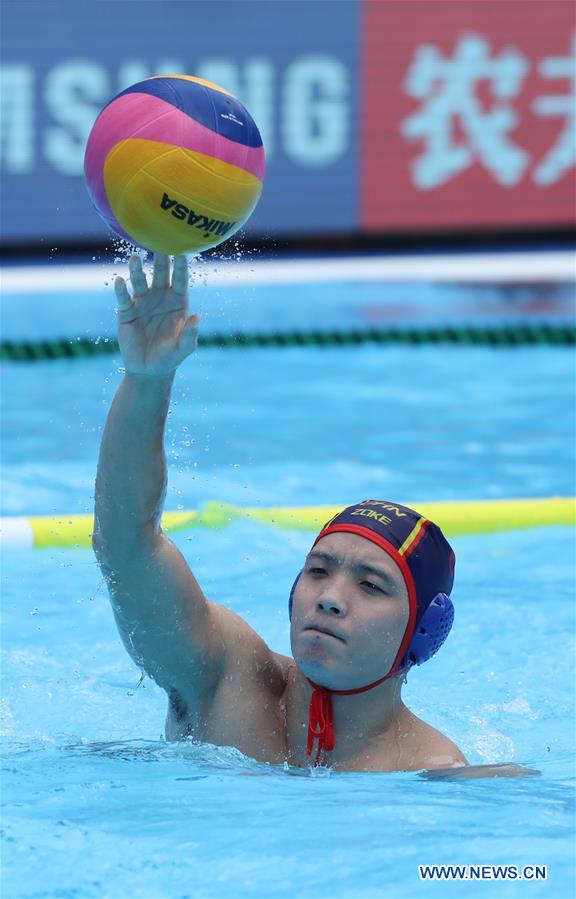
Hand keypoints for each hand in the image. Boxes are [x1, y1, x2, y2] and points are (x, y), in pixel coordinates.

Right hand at [114, 254, 199, 376]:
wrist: (148, 370)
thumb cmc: (170, 357)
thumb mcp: (183, 348)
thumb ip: (190, 334)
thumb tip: (197, 318)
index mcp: (177, 302)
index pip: (180, 280)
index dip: (181, 266)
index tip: (182, 252)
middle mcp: (160, 297)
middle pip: (160, 273)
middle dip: (160, 259)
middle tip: (158, 241)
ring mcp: (142, 302)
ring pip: (140, 281)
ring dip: (137, 270)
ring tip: (135, 258)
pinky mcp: (126, 312)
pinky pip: (123, 298)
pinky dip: (121, 290)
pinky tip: (120, 281)